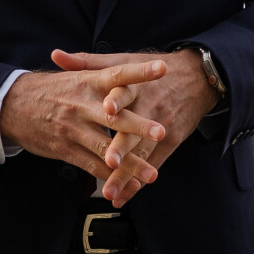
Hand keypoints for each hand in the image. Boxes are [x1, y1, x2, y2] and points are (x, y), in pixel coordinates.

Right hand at [0, 57, 170, 201]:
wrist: (10, 106)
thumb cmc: (48, 90)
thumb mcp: (71, 75)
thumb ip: (98, 71)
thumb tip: (128, 66)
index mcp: (87, 82)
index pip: (117, 74)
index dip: (140, 71)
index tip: (163, 67)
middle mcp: (81, 105)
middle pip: (114, 116)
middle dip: (138, 126)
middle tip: (161, 132)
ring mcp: (73, 129)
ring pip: (106, 148)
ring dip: (130, 163)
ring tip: (152, 174)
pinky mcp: (65, 150)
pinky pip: (91, 165)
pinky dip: (110, 176)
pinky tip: (128, 184)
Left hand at [52, 48, 219, 205]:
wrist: (197, 78)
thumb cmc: (152, 70)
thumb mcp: (124, 61)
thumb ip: (88, 62)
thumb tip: (55, 56)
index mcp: (136, 85)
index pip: (127, 91)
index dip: (118, 100)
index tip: (108, 109)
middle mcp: (150, 106)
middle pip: (135, 129)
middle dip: (122, 146)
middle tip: (109, 160)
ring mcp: (162, 127)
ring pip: (142, 153)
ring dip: (127, 174)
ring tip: (109, 191)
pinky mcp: (170, 143)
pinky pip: (152, 164)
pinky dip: (137, 183)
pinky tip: (124, 197)